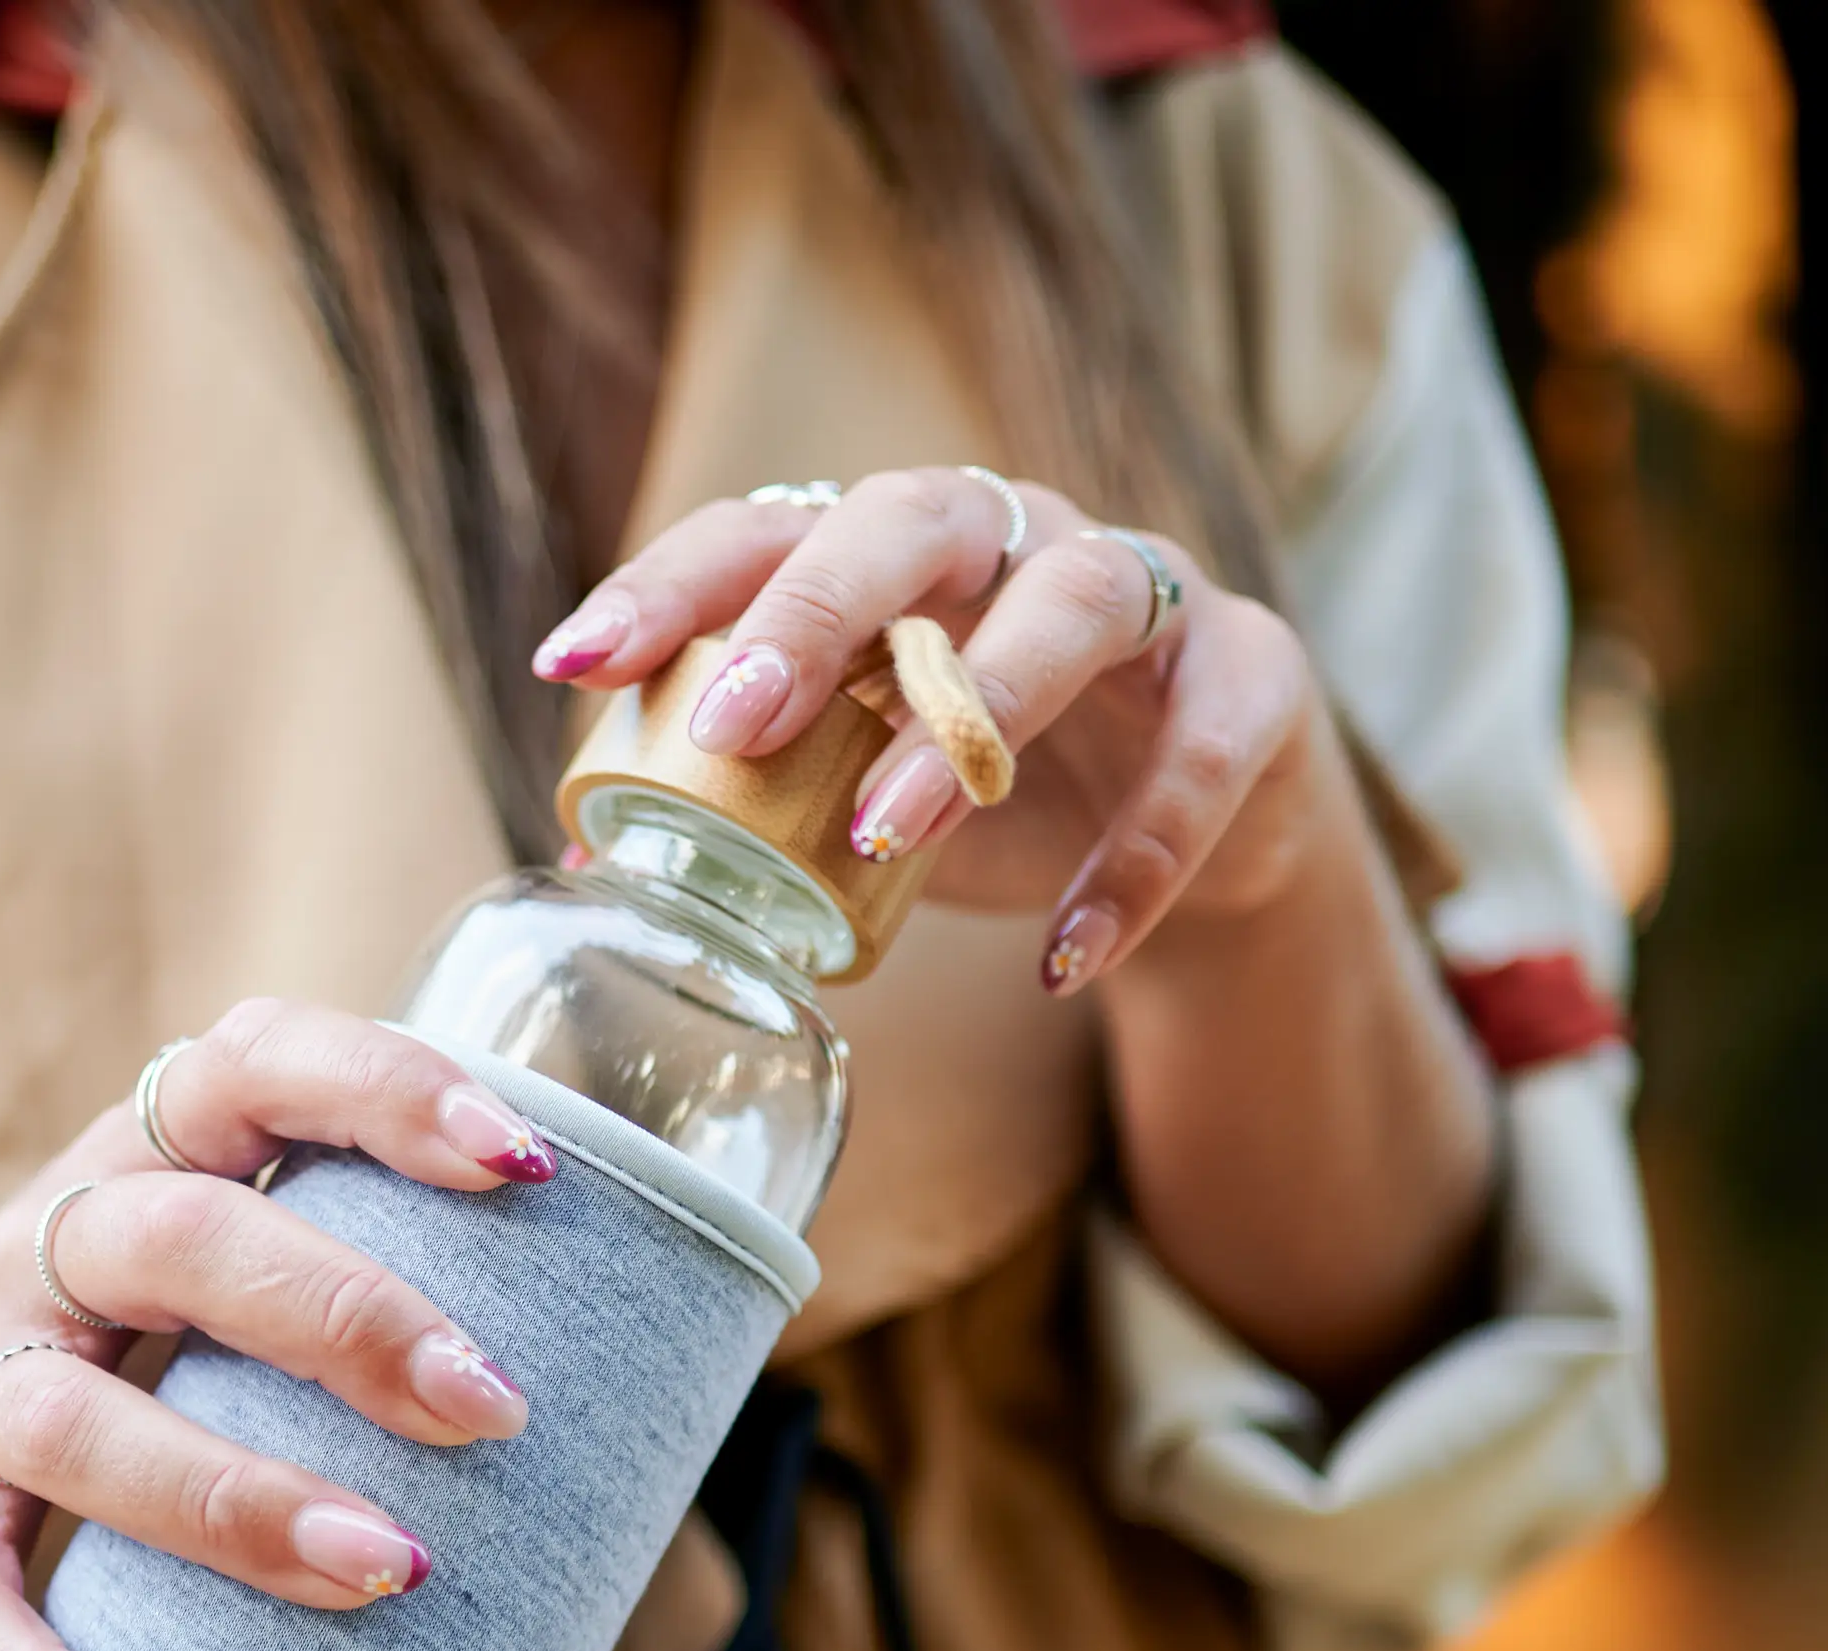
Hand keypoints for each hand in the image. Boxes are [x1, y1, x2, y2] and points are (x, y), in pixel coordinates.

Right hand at [0, 1000, 559, 1650]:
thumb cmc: (118, 1333)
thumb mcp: (210, 1254)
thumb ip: (361, 1270)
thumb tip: (630, 1378)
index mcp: (144, 1152)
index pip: (251, 1066)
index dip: (381, 1090)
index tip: (523, 1162)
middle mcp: (42, 1247)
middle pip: (177, 1243)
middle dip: (347, 1320)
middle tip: (493, 1412)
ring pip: (73, 1425)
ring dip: (233, 1501)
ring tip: (387, 1570)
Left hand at [531, 466, 1366, 993]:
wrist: (1206, 843)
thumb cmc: (1001, 794)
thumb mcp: (865, 794)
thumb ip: (750, 805)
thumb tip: (579, 855)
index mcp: (897, 555)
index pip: (768, 529)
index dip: (670, 584)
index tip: (575, 660)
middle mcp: (1015, 539)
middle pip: (916, 517)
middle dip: (818, 606)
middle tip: (739, 716)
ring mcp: (1147, 595)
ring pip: (1070, 604)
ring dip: (974, 713)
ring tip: (889, 830)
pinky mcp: (1252, 676)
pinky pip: (1204, 749)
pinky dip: (1142, 855)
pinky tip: (1067, 956)